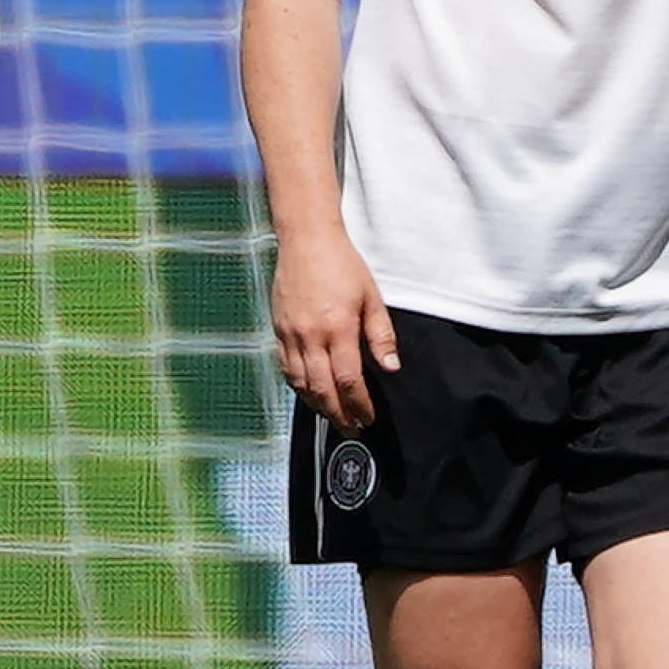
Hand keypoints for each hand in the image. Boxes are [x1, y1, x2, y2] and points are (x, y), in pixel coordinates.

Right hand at [269, 222, 400, 430]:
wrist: (306, 239)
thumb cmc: (341, 264)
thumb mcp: (372, 297)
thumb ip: (381, 336)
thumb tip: (391, 367)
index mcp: (338, 328)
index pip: (348, 381)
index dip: (359, 405)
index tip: (367, 417)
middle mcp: (310, 336)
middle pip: (322, 390)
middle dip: (338, 415)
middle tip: (351, 429)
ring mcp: (290, 334)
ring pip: (300, 384)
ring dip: (317, 406)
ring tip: (332, 416)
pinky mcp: (277, 329)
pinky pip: (285, 368)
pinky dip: (297, 387)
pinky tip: (309, 393)